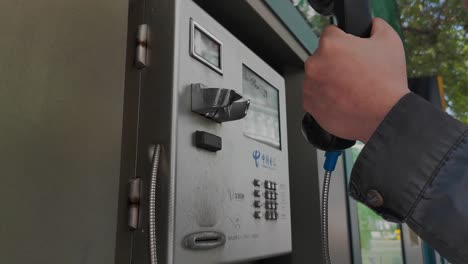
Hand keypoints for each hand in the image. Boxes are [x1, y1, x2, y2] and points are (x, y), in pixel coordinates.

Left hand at [302, 18, 409, 142]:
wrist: (384, 116)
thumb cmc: (386, 83)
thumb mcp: (389, 41)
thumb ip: (377, 26)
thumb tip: (372, 26)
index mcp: (330, 44)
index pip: (331, 34)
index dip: (345, 41)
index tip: (352, 52)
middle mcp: (314, 64)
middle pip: (322, 57)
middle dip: (336, 63)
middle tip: (354, 73)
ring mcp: (309, 86)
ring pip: (317, 77)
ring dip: (329, 81)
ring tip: (350, 89)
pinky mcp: (309, 104)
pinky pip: (314, 96)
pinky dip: (325, 98)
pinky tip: (343, 100)